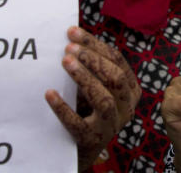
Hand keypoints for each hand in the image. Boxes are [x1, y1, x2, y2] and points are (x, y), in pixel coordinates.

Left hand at [45, 27, 139, 171]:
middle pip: (115, 78)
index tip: (72, 32)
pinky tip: (50, 94)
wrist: (83, 147)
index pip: (117, 60)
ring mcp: (112, 125)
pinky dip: (64, 108)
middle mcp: (126, 107)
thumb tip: (71, 36)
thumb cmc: (89, 108)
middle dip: (92, 59)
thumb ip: (91, 66)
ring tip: (65, 62)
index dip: (94, 44)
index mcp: (130, 89)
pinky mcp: (93, 140)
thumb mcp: (96, 86)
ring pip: (104, 99)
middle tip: (68, 48)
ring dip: (84, 78)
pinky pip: (79, 124)